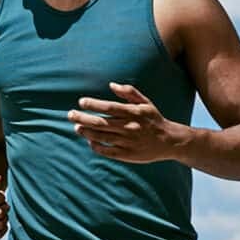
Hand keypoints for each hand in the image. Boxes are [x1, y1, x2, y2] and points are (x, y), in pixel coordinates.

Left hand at [69, 82, 188, 163]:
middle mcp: (129, 127)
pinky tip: (89, 141)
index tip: (81, 102)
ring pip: (102, 137)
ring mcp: (128, 142)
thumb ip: (129, 92)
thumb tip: (111, 85)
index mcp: (133, 113)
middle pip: (101, 123)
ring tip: (77, 128)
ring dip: (86, 132)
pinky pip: (108, 151)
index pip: (109, 108)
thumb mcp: (145, 103)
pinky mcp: (128, 155)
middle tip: (70, 115)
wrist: (170, 141)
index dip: (94, 105)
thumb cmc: (154, 119)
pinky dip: (97, 146)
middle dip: (83, 118)